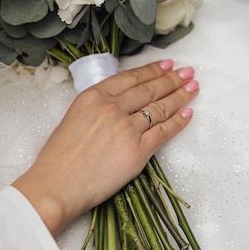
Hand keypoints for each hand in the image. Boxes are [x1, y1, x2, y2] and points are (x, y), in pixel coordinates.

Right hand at [12, 59, 198, 234]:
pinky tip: (188, 113)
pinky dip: (178, 122)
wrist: (56, 185)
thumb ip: (97, 105)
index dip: (153, 70)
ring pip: (160, 108)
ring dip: (180, 96)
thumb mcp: (74, 116)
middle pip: (150, 90)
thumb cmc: (59, 157)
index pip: (131, 78)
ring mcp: (127, 128)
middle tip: (188, 72)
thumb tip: (121, 102)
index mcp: (94, 95)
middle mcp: (112, 107)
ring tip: (193, 87)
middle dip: (172, 79)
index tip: (168, 64)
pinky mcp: (138, 151)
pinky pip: (164, 132)